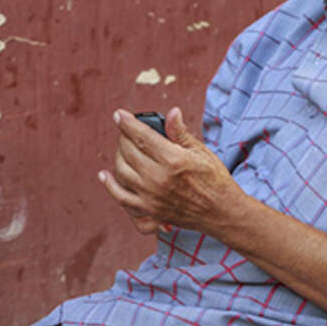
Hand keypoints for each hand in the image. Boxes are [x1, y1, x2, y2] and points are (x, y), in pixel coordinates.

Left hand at [98, 107, 242, 236]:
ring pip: (121, 172)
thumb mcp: (201, 152)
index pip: (142, 137)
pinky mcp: (150, 211)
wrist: (221, 213)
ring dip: (118, 157)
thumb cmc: (214, 179)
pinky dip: (111, 186)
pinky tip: (104, 176)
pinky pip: (122, 198)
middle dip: (123, 137)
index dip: (127, 123)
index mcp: (173, 160)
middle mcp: (159, 179)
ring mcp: (152, 197)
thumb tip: (172, 112)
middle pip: (128, 152)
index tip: (118, 114)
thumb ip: (180, 133)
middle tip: (127, 132)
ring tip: (124, 149)